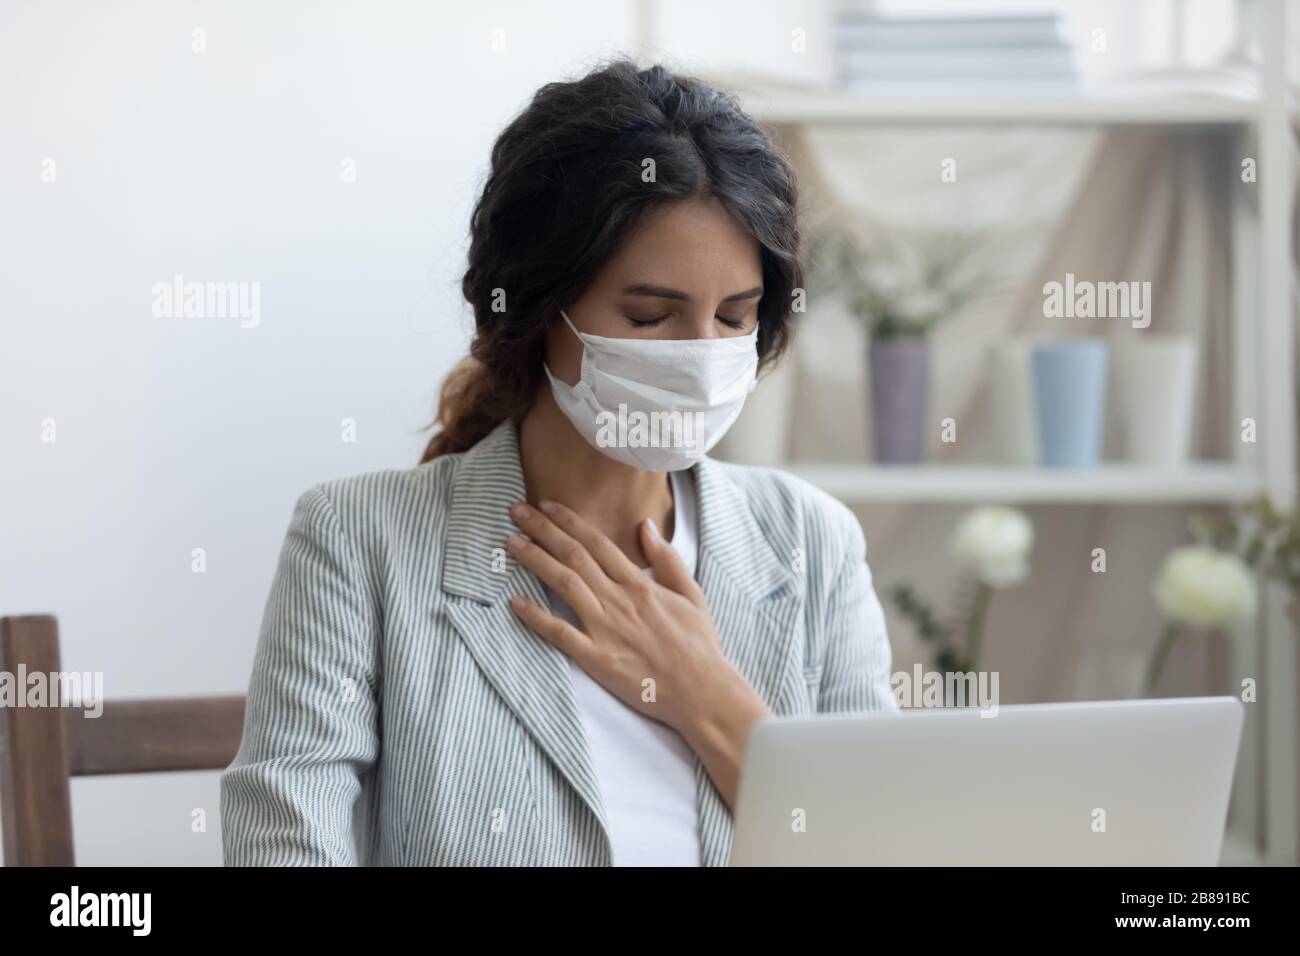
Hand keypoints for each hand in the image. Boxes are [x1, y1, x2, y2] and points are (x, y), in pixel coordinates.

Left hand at [506, 499, 769, 806]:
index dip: (569, 521)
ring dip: (535, 560)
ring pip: (564, 584)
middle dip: (543, 530)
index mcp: (640, 584)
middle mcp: (619, 600)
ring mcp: (606, 628)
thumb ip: (667, 559)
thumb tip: (646, 526)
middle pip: (574, 556)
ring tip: (511, 542)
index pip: (597, 543)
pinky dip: (536, 617)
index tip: (546, 505)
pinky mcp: (596, 658)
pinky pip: (560, 634)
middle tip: (516, 511)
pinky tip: (515, 603)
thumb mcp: (691, 594)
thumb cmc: (699, 645)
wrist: (702, 691)